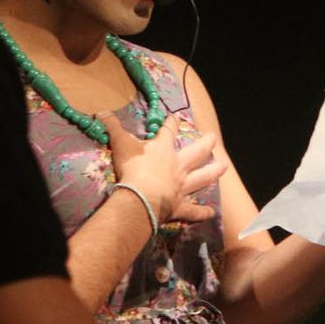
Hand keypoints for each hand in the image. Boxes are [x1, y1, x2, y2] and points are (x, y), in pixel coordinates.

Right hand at [101, 112, 223, 224]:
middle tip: (213, 138)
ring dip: (213, 172)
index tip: (175, 118)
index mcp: (163, 149)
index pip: (169, 131)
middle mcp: (177, 165)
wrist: (140, 197)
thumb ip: (112, 127)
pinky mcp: (180, 206)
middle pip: (196, 152)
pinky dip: (201, 212)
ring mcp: (181, 186)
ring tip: (224, 167)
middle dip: (205, 144)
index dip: (172, 123)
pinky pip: (193, 210)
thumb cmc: (132, 168)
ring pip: (202, 178)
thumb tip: (100, 111)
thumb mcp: (120, 144)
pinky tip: (210, 212)